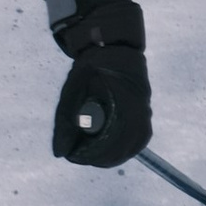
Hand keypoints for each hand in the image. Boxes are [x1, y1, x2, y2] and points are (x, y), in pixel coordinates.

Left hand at [52, 0, 149, 167]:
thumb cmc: (91, 67)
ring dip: (113, 155)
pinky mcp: (145, 112)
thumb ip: (65, 122)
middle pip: (121, 149)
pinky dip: (125, 148)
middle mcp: (137, 111)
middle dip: (99, 157)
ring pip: (132, 146)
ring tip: (92, 155)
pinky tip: (110, 150)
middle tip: (79, 156)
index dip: (88, 155)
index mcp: (119, 105)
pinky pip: (139, 138)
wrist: (114, 47)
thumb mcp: (72, 91)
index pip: (106, 144)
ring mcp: (144, 112)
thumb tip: (59, 153)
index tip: (72, 155)